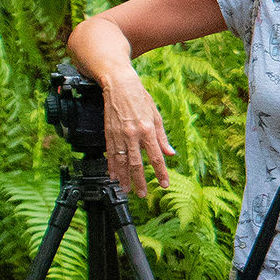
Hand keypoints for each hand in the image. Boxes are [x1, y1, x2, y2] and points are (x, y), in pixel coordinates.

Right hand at [101, 66, 174, 196]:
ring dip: (124, 178)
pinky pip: (110, 154)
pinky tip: (113, 176)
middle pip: (137, 164)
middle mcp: (133, 135)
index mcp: (148, 130)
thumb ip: (162, 137)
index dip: (161, 172)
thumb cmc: (140, 98)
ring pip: (121, 162)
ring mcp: (119, 135)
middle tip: (143, 194)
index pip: (156, 156)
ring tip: (126, 190)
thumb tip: (170, 153)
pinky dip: (111, 167)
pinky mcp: (109, 134)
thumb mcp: (156, 115)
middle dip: (140, 181)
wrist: (119, 85)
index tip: (164, 184)